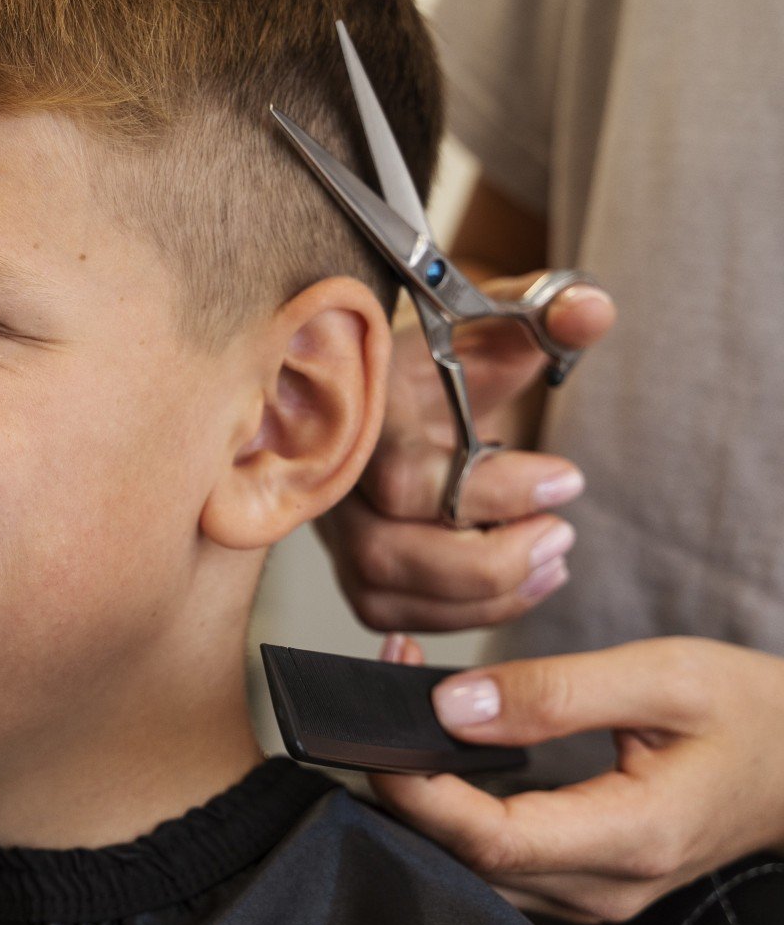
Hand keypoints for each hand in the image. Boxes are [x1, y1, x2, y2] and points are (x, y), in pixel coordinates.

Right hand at [315, 275, 615, 630]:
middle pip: (387, 552)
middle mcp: (332, 478)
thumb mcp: (497, 327)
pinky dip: (469, 614)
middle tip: (562, 532)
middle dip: (490, 559)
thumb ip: (550, 312)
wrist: (397, 396)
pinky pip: (397, 615)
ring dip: (486, 595)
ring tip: (554, 557)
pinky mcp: (352, 571)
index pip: (401, 477)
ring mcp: (334, 530)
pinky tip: (524, 581)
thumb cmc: (446, 362)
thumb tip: (592, 309)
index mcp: (361, 411)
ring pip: (388, 595)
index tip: (567, 477)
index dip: (488, 491)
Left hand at [371, 634, 783, 922]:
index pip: (493, 841)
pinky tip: (438, 751)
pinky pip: (496, 859)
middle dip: (407, 783)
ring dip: (425, 796)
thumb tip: (451, 707)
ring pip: (474, 866)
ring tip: (401, 711)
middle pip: (469, 859)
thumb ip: (554, 692)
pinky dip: (455, 808)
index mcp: (634, 837)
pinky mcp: (580, 879)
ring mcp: (592, 892)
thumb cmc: (747, 713)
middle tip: (378, 694)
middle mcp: (606, 886)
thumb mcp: (662, 676)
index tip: (375, 736)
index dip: (420, 794)